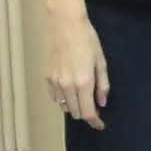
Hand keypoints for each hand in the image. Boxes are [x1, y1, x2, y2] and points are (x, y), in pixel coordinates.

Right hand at [42, 4, 108, 126]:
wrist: (65, 25)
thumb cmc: (87, 40)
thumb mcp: (100, 62)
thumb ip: (102, 85)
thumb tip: (102, 102)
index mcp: (83, 83)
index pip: (88, 113)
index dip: (95, 122)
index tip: (100, 125)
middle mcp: (68, 86)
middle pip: (76, 113)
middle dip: (86, 113)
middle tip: (94, 105)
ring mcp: (55, 83)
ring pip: (65, 107)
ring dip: (74, 106)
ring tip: (81, 96)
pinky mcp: (47, 78)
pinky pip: (55, 97)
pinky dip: (63, 99)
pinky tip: (70, 89)